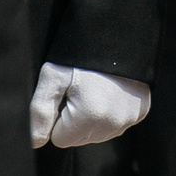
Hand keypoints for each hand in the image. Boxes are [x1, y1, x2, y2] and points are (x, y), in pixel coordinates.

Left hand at [29, 63, 153, 146]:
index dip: (57, 116)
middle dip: (74, 119)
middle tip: (79, 89)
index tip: (64, 94)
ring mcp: (129, 119)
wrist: (117, 32)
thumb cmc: (81, 54)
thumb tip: (34, 142)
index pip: (59, 138)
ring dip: (91, 117)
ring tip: (93, 88)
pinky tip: (109, 90)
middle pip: (79, 138)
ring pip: (97, 133)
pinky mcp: (140, 112)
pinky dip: (109, 112)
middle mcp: (113, 123)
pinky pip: (115, 124)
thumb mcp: (53, 76)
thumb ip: (40, 111)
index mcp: (90, 116)